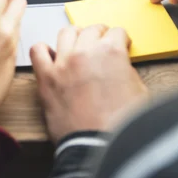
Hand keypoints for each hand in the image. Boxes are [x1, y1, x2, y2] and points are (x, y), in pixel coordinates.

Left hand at [30, 25, 147, 142]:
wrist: (99, 148)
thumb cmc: (121, 125)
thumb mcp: (139, 91)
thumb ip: (127, 70)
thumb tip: (120, 66)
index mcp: (112, 52)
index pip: (116, 32)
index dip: (120, 40)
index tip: (119, 45)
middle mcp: (85, 52)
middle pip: (92, 29)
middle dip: (99, 35)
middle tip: (101, 45)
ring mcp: (63, 63)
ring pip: (66, 33)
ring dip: (75, 37)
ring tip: (78, 46)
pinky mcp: (46, 78)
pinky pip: (37, 51)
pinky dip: (43, 50)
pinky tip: (52, 57)